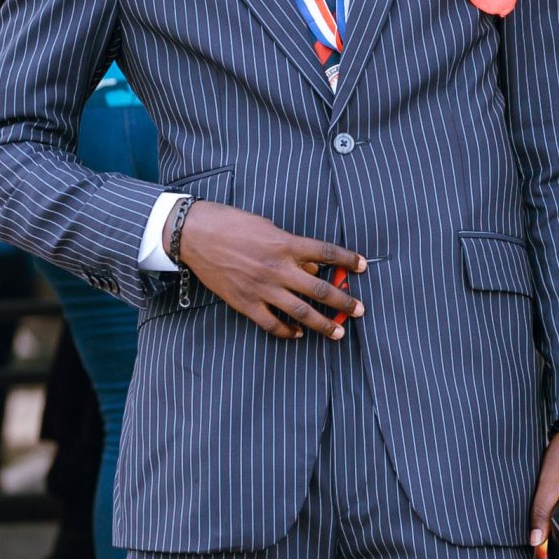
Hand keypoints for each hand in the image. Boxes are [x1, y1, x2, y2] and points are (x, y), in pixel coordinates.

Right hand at [177, 201, 364, 339]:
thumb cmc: (233, 224)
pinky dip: (288, 331)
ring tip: (338, 331)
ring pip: (301, 311)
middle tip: (360, 310)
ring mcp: (261, 288)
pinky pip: (272, 323)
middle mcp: (278, 268)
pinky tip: (299, 334)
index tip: (363, 266)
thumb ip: (293, 249)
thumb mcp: (269, 228)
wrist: (195, 235)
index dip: (348, 260)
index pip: (327, 253)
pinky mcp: (244, 302)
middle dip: (343, 301)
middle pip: (320, 288)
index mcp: (286, 244)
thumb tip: (312, 268)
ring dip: (323, 323)